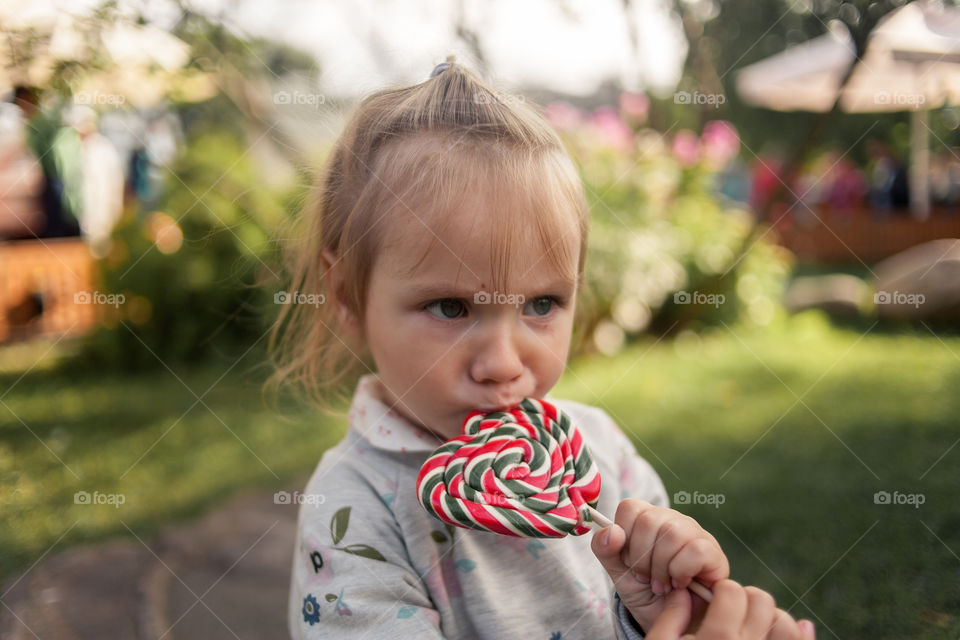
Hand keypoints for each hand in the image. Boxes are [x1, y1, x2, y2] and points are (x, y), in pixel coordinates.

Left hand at [590, 499, 728, 631]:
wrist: (670, 623)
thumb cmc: (645, 593)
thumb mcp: (618, 572)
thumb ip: (605, 549)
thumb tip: (612, 531)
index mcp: (647, 519)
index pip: (630, 508)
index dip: (624, 538)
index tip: (628, 561)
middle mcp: (672, 520)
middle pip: (648, 521)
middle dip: (641, 558)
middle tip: (646, 577)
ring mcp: (695, 534)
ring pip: (672, 534)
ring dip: (660, 568)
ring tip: (662, 584)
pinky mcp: (714, 553)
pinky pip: (695, 551)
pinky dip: (681, 572)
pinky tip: (680, 584)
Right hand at [644, 579, 815, 639]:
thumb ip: (671, 616)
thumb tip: (686, 592)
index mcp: (715, 639)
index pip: (732, 591)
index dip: (722, 590)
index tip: (716, 600)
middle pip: (761, 602)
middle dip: (748, 599)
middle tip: (734, 611)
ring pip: (786, 625)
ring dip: (773, 617)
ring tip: (757, 624)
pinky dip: (803, 635)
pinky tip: (801, 627)